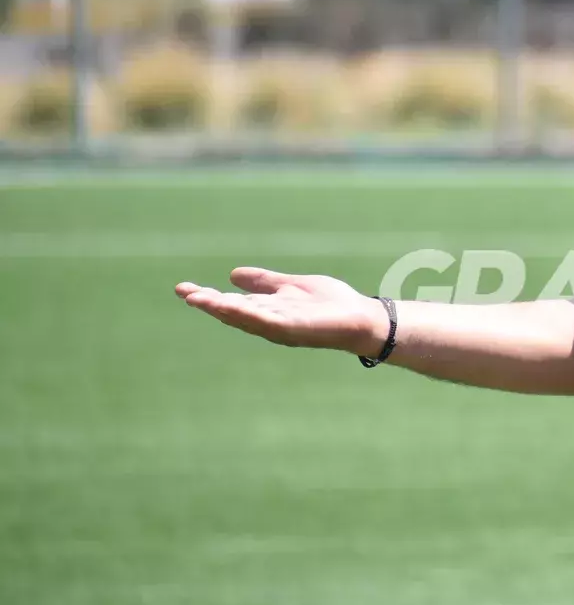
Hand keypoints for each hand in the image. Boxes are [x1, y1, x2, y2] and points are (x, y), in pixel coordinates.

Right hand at [175, 267, 387, 355]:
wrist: (360, 317)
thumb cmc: (330, 304)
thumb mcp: (290, 286)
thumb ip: (264, 282)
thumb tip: (232, 275)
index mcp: (267, 310)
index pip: (232, 302)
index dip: (208, 296)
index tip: (183, 288)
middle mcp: (269, 321)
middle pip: (233, 312)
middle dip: (209, 303)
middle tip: (184, 293)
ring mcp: (280, 326)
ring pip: (246, 317)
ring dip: (222, 309)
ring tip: (199, 299)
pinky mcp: (295, 329)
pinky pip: (268, 321)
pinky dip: (250, 314)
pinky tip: (234, 307)